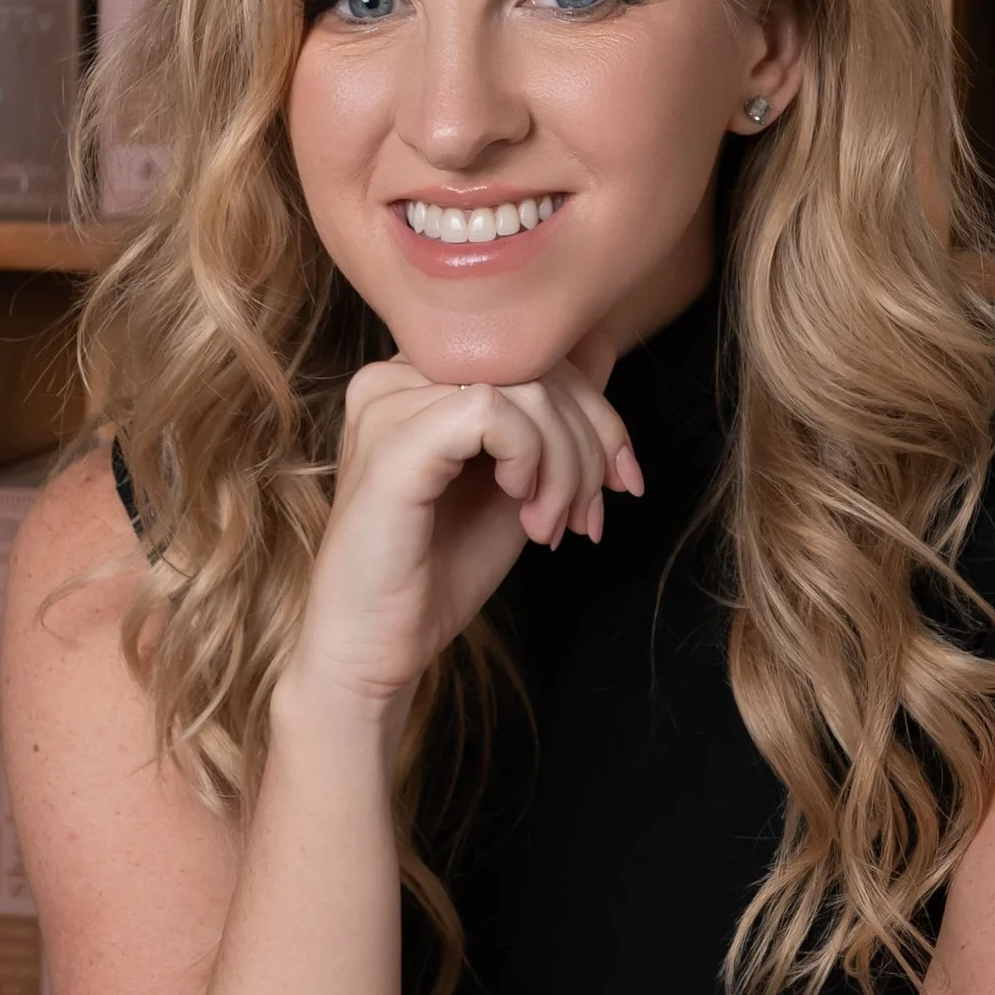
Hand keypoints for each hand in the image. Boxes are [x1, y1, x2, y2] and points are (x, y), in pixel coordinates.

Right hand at [286, 352, 641, 715]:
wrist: (375, 647)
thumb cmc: (437, 571)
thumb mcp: (518, 484)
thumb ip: (548, 421)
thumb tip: (604, 347)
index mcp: (417, 380)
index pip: (530, 352)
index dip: (595, 412)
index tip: (619, 483)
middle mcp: (393, 377)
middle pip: (534, 362)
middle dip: (590, 441)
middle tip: (589, 515)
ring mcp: (386, 404)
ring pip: (523, 387)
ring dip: (564, 462)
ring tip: (550, 525)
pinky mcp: (392, 443)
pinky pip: (492, 411)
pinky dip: (530, 459)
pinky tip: (520, 504)